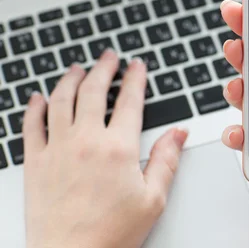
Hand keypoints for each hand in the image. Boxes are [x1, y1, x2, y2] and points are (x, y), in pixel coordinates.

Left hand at [23, 51, 187, 247]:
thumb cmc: (111, 233)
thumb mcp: (153, 199)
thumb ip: (167, 160)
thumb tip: (177, 134)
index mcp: (118, 148)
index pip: (129, 101)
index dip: (135, 78)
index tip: (137, 66)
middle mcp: (85, 142)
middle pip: (93, 91)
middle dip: (104, 68)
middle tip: (109, 56)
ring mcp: (57, 149)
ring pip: (61, 100)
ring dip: (70, 79)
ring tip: (77, 68)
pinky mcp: (34, 163)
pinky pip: (31, 125)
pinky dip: (34, 107)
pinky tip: (38, 97)